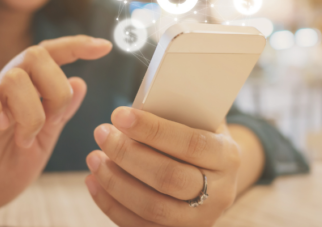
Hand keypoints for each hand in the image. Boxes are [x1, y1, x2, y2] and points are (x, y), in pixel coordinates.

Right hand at [0, 35, 110, 225]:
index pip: (50, 55)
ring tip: (25, 140)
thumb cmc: (2, 170)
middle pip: (36, 54)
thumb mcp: (42, 143)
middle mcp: (3, 87)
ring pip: (13, 76)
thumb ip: (59, 114)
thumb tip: (81, 82)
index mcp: (26, 92)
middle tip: (54, 121)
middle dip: (57, 88)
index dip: (76, 46)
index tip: (105, 47)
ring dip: (30, 112)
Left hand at [85, 107, 240, 226]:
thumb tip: (134, 106)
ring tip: (94, 157)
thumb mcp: (197, 118)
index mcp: (227, 156)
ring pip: (152, 207)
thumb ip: (175, 111)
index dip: (152, 130)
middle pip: (169, 178)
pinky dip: (110, 204)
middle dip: (128, 154)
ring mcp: (199, 219)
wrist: (213, 173)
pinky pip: (139, 225)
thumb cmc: (197, 136)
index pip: (190, 143)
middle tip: (102, 133)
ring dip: (115, 181)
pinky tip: (94, 181)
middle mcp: (219, 193)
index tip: (119, 115)